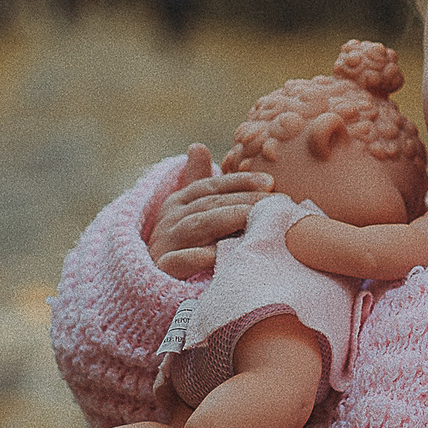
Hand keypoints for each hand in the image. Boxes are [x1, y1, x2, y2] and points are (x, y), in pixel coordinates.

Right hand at [146, 143, 271, 276]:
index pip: (213, 186)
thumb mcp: (188, 211)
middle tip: (277, 203)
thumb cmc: (180, 244)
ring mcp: (165, 242)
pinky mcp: (162, 268)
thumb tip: (197, 145)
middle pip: (212, 204)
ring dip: (227, 220)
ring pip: (198, 226)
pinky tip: (215, 256)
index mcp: (180, 201)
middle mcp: (171, 217)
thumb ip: (197, 180)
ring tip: (255, 219)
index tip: (270, 183)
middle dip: (245, 200)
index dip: (241, 182)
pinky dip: (194, 257)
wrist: (150, 282)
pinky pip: (177, 261)